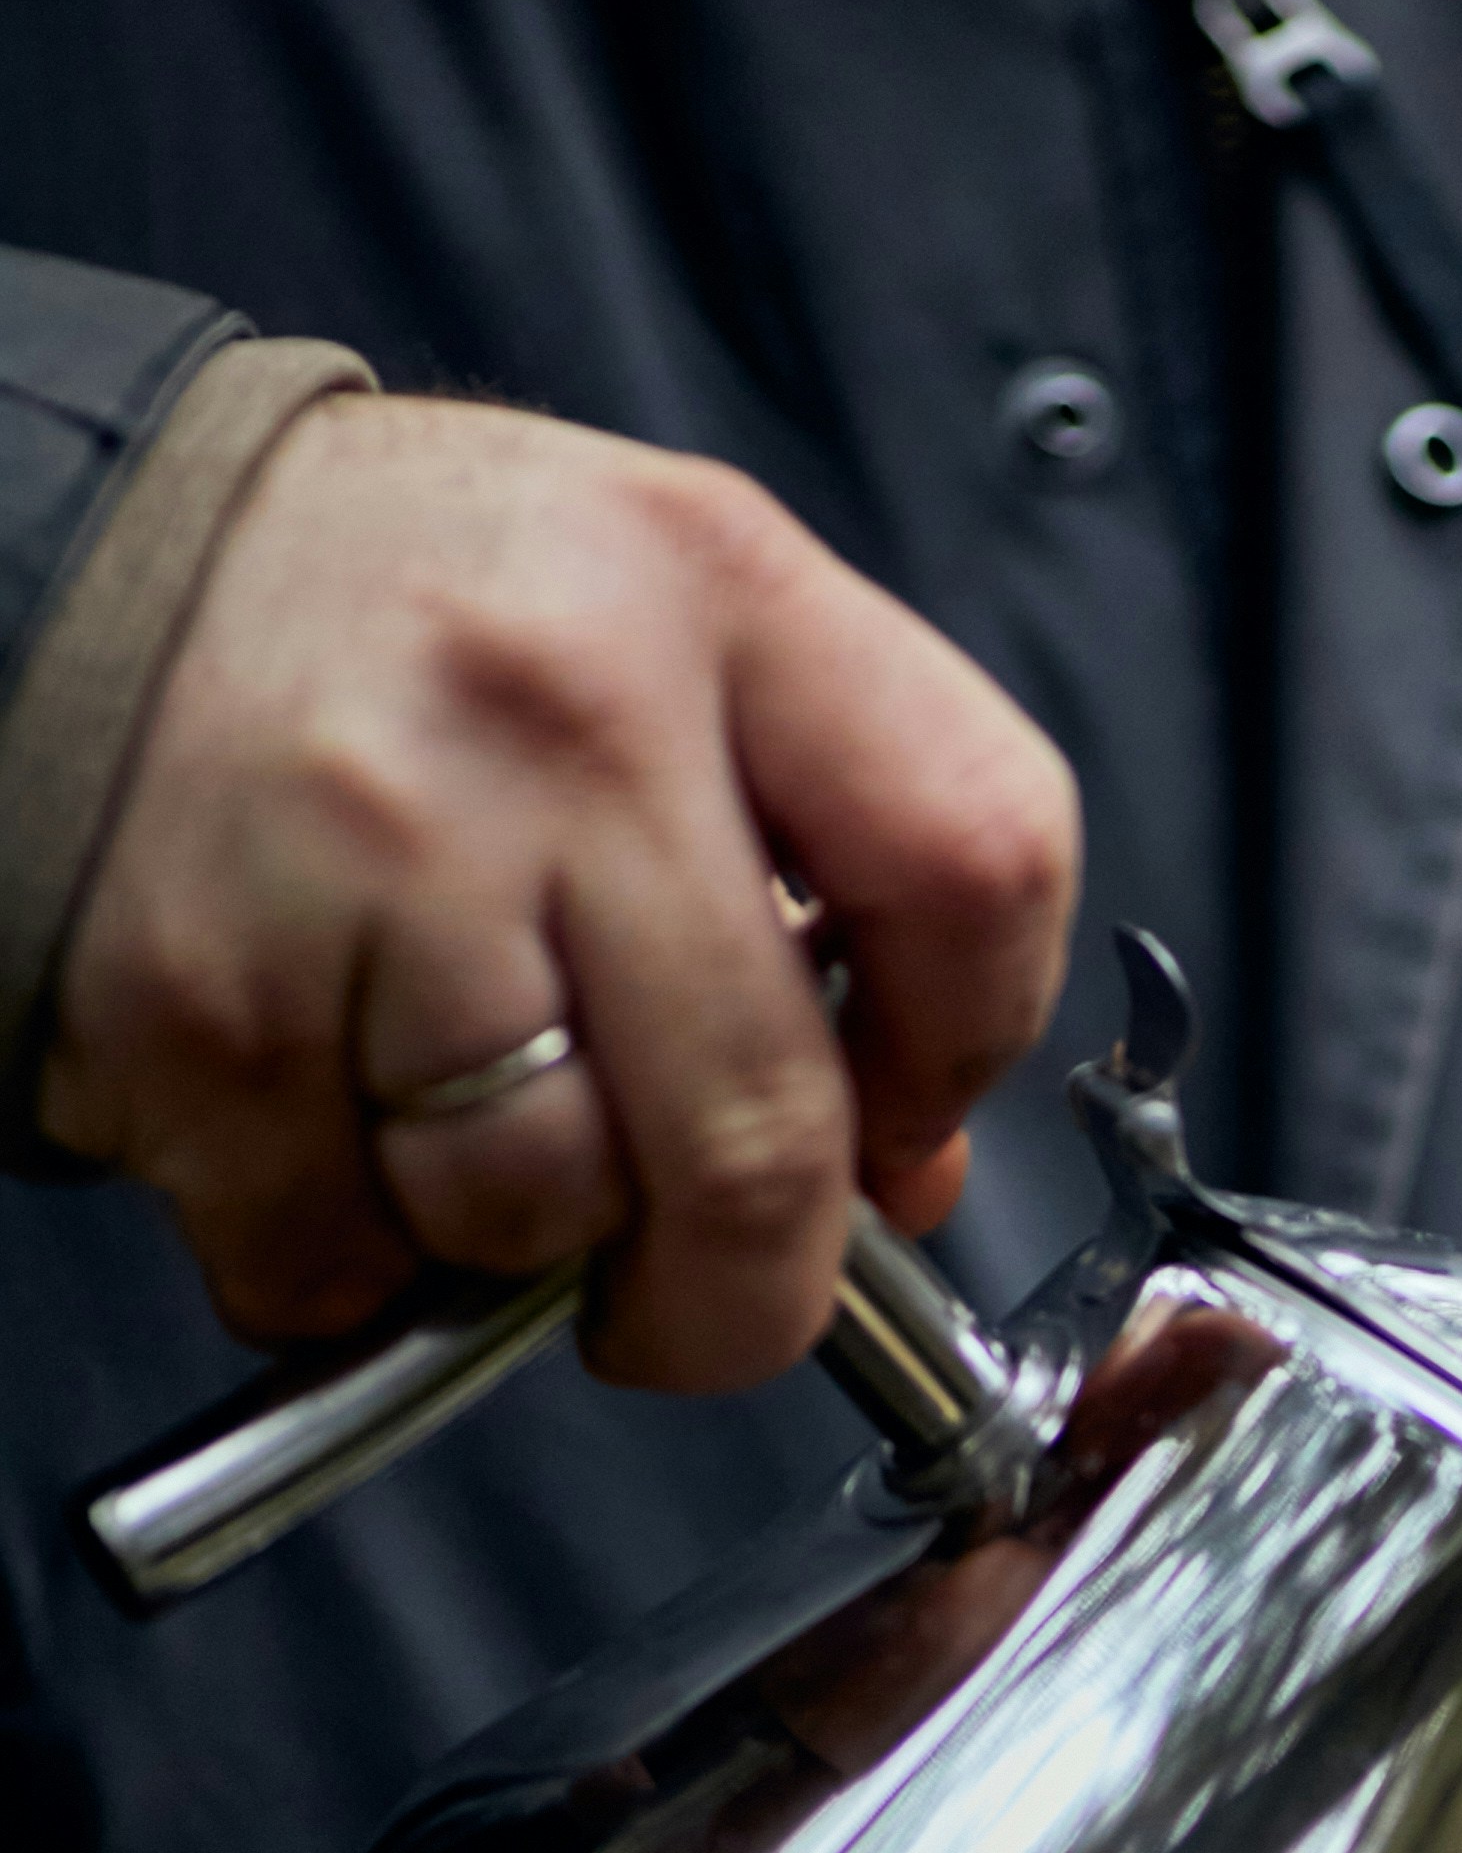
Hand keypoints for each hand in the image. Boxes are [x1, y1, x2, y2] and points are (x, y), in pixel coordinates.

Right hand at [42, 394, 1079, 1390]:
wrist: (75, 558)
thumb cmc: (401, 631)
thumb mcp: (661, 641)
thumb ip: (829, 866)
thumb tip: (904, 1166)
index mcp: (718, 591)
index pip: (979, 866)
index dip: (962, 1055)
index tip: (898, 1121)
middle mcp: (560, 709)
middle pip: (762, 1139)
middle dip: (741, 1292)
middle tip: (692, 1294)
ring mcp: (376, 856)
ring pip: (545, 1212)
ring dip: (508, 1241)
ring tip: (444, 1110)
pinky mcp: (211, 1003)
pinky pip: (343, 1256)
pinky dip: (339, 1253)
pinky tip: (315, 1112)